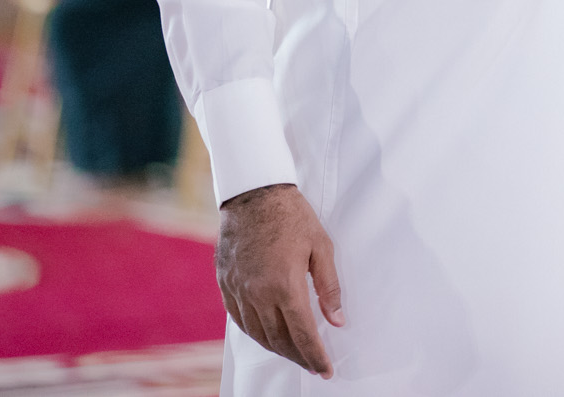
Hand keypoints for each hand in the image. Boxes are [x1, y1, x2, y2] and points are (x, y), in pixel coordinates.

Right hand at [217, 183, 342, 375]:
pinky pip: (240, 321)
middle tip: (314, 365)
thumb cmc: (292, 217)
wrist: (253, 194)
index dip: (315, 355)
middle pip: (279, 340)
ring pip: (259, 334)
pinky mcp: (226, 285)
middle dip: (298, 357)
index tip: (326, 370)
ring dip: (278, 349)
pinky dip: (257, 334)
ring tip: (295, 354)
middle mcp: (258, 294)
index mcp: (285, 285)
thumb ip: (329, 287)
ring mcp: (239, 291)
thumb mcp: (321, 247)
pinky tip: (269, 337)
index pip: (302, 333)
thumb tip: (337, 321)